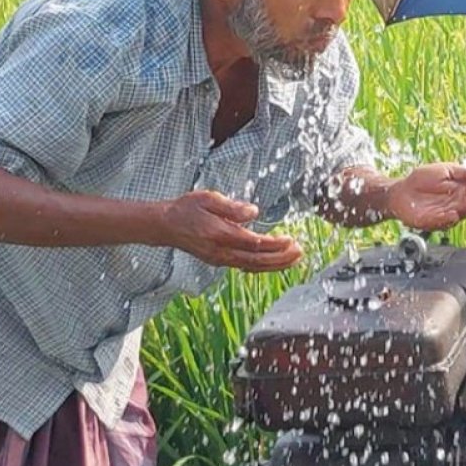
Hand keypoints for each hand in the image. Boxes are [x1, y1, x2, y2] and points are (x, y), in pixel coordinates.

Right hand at [157, 190, 302, 271]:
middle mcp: (221, 252)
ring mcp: (220, 259)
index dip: (274, 244)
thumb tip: (254, 212)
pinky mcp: (219, 261)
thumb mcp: (208, 198)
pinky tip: (275, 263)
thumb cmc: (187, 209)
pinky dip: (262, 266)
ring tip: (294, 259)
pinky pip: (245, 266)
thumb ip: (232, 207)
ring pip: (252, 267)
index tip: (291, 240)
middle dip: (281, 258)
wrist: (165, 226)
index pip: (253, 243)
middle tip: (300, 252)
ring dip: (275, 264)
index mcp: (220, 235)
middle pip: (257, 260)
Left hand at [384, 163, 465, 231]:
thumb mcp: (445, 170)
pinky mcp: (436, 222)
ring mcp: (448, 214)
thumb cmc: (422, 179)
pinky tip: (452, 213)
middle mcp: (458, 203)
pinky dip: (448, 218)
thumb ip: (462, 172)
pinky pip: (445, 222)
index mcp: (462, 189)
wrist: (402, 191)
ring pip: (461, 213)